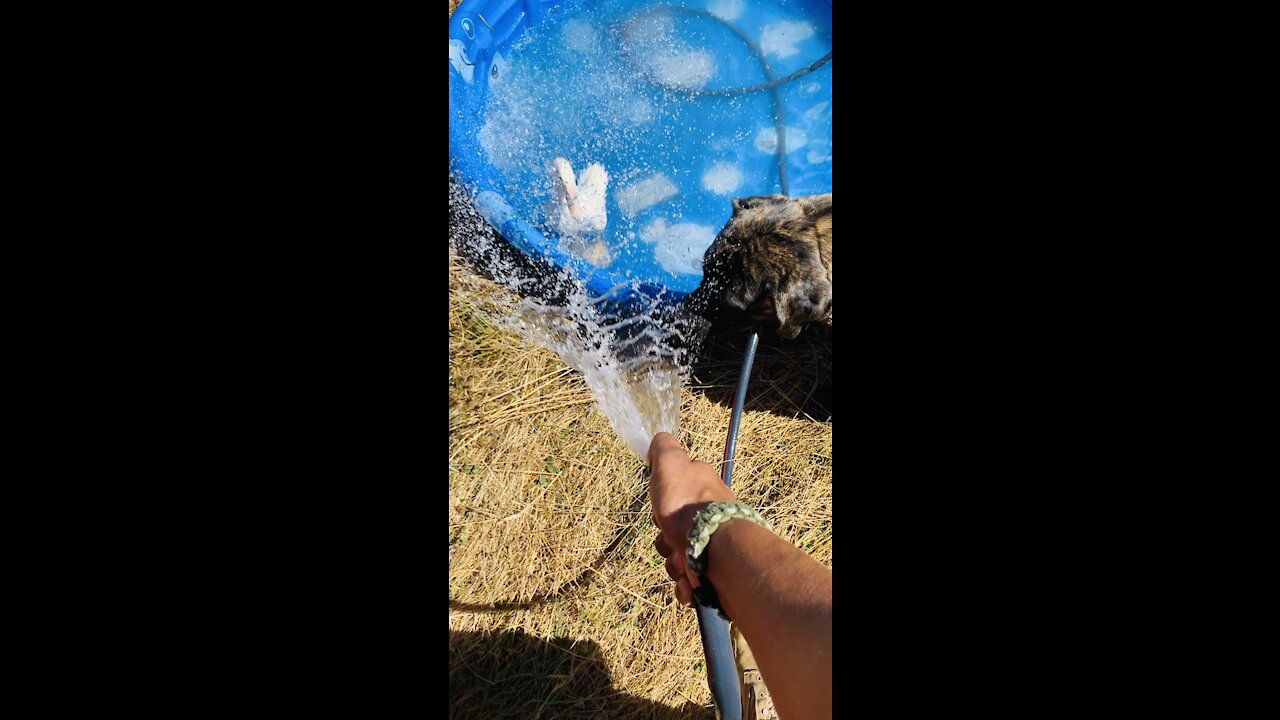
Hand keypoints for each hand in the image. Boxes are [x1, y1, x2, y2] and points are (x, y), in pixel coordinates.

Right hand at [647, 432, 735, 606]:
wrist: (717, 550)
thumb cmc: (688, 506)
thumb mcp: (671, 464)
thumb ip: (663, 449)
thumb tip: (658, 442)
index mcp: (702, 490)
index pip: (672, 498)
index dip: (660, 507)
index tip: (660, 513)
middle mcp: (711, 516)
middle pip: (673, 531)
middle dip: (665, 542)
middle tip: (670, 541)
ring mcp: (716, 545)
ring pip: (679, 558)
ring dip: (675, 564)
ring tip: (683, 564)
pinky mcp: (719, 572)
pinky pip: (692, 581)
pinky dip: (687, 584)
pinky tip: (689, 583)